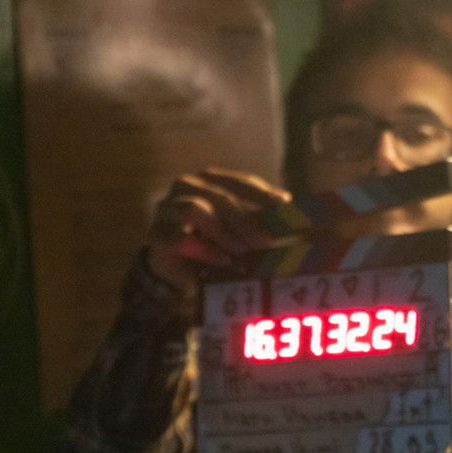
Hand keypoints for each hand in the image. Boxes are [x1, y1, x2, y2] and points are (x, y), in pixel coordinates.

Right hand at [146, 168, 290, 295]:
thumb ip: (262, 222)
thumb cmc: (216, 244)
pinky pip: (179, 238)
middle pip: (219, 195)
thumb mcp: (243, 231)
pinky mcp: (157, 234)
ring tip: (242, 251)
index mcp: (211, 181)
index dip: (262, 193)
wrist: (179, 271)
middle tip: (268, 241)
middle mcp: (187, 187)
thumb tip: (294, 220)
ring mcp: (168, 208)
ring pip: (194, 209)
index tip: (284, 205)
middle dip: (247, 219)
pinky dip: (205, 250)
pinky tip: (222, 261)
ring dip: (223, 232)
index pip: (239, 181)